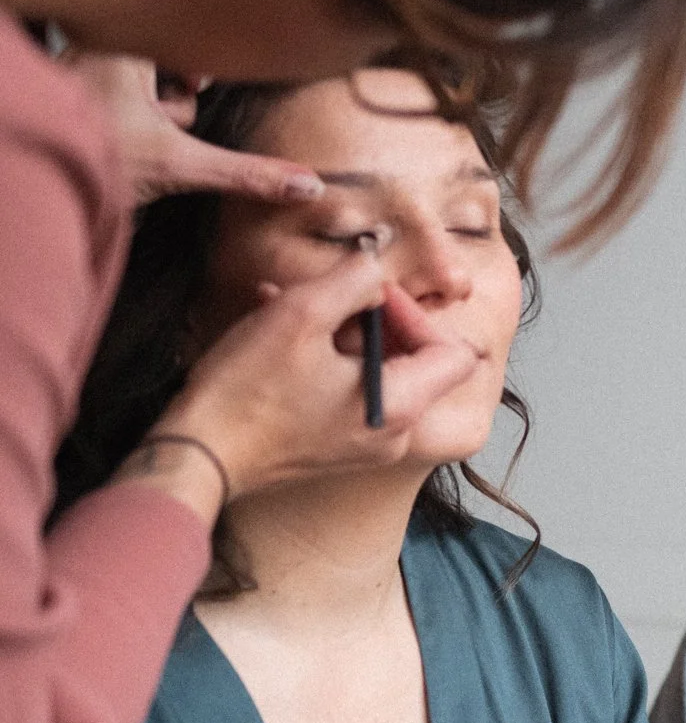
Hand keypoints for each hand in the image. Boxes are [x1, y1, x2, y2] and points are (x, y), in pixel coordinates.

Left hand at [67, 51, 324, 205]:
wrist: (34, 189)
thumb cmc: (90, 162)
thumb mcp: (181, 167)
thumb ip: (246, 174)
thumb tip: (306, 185)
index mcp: (123, 48)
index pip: (182, 41)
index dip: (192, 71)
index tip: (193, 84)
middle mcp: (94, 50)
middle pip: (162, 68)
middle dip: (168, 105)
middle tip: (156, 125)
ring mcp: (74, 72)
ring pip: (136, 84)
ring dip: (144, 117)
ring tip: (129, 140)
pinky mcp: (63, 94)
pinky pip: (108, 95)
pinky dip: (119, 121)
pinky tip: (112, 143)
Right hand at [117, 244, 485, 523]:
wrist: (194, 458)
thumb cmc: (245, 393)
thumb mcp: (300, 315)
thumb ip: (353, 280)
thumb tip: (377, 265)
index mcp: (401, 406)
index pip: (454, 352)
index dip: (417, 313)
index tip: (371, 293)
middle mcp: (394, 432)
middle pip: (414, 360)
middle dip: (372, 318)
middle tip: (328, 297)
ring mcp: (364, 443)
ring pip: (372, 370)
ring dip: (337, 330)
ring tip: (287, 301)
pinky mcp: (332, 445)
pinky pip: (344, 389)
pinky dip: (320, 357)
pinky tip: (273, 326)